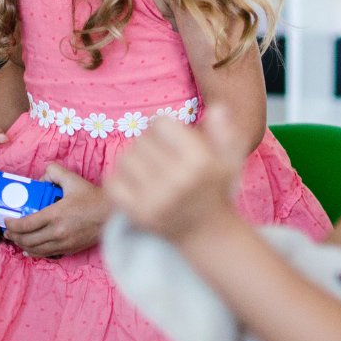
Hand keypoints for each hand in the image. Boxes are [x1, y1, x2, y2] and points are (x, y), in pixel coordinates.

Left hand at [5, 163, 107, 257]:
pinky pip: (48, 254)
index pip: (26, 224)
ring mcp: (64, 243)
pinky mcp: (70, 249)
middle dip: (13, 236)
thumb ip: (54, 172)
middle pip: (27, 240)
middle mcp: (58, 232)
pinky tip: (30, 249)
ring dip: (22, 245)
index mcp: (55, 214)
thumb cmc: (93, 198)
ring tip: (16, 239)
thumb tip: (41, 177)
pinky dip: (35, 252)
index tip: (5, 221)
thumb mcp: (72, 179)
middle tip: (7, 231)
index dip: (11, 225)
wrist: (113, 215)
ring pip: (36, 250)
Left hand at [103, 109, 242, 243]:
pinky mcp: (138, 214)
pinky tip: (135, 185)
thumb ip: (224, 132)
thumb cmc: (214, 188)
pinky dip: (119, 180)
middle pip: (141, 140)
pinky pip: (112, 183)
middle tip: (161, 160)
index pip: (160, 123)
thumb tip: (218, 108)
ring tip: (149, 172)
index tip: (170, 141)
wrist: (206, 232)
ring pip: (125, 159)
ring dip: (133, 161)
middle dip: (149, 145)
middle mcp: (178, 180)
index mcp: (200, 161)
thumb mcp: (228, 158)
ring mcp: (156, 199)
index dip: (163, 128)